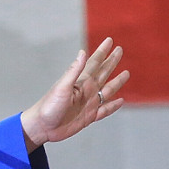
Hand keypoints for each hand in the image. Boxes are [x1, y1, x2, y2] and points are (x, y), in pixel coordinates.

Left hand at [20, 37, 129, 152]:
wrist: (42, 127)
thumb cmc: (49, 106)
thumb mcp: (62, 87)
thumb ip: (74, 71)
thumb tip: (82, 52)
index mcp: (80, 82)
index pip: (94, 63)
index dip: (102, 52)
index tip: (110, 41)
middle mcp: (86, 91)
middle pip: (103, 73)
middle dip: (111, 61)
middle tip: (119, 50)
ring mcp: (89, 103)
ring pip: (108, 90)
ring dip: (117, 82)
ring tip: (126, 73)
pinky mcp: (89, 116)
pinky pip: (105, 110)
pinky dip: (113, 106)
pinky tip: (120, 101)